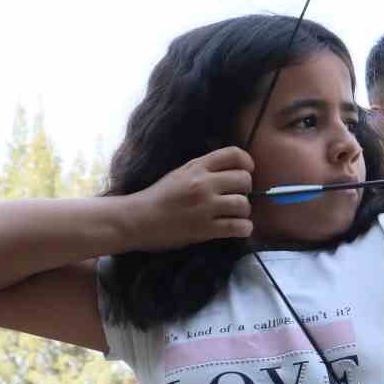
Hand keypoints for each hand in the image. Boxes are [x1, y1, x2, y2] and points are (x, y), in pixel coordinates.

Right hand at [126, 147, 254, 250]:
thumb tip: (233, 169)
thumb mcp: (180, 173)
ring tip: (234, 215)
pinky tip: (238, 229)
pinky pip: (239, 227)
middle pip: (244, 180)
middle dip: (246, 190)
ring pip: (244, 204)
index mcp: (196, 167)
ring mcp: (204, 207)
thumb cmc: (158, 197)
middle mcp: (203, 184)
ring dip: (243, 212)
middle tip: (236, 198)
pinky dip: (244, 229)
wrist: (136, 220)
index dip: (247, 162)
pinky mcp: (205, 229)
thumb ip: (204, 169)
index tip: (246, 171)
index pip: (233, 154)